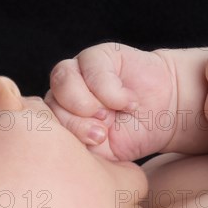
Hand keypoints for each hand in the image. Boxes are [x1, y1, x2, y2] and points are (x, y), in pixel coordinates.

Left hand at [45, 43, 175, 160]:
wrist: (166, 113)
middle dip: (76, 122)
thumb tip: (59, 146)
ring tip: (110, 114)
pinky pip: (90, 67)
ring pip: (62, 80)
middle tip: (102, 131)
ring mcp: (78, 71)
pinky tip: (128, 101)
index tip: (95, 143)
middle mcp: (63, 93)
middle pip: (50, 103)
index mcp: (58, 118)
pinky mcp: (97, 56)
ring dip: (86, 102)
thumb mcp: (103, 152)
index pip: (42, 125)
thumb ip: (78, 148)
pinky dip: (110, 90)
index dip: (65, 135)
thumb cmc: (132, 134)